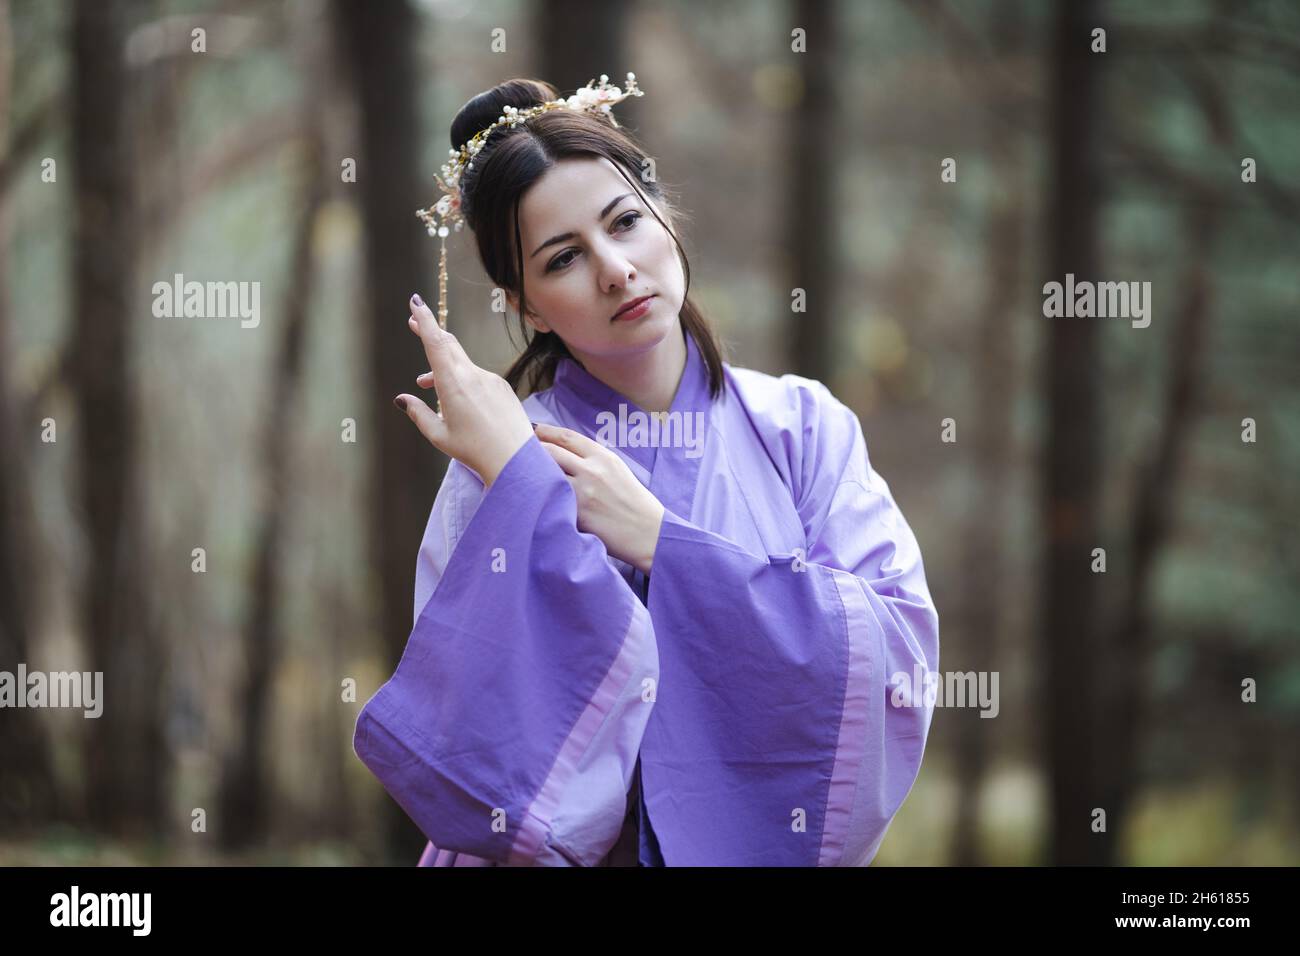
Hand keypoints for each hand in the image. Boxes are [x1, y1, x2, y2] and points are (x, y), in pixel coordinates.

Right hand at [395, 293, 533, 487]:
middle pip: (449, 344)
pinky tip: (460, 400)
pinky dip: (463, 379)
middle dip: (430, 331)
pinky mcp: (502, 387)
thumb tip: (402, 399)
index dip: (424, 320)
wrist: (514, 458)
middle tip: (414, 322)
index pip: (435, 342)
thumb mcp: (438, 435)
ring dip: (443, 367)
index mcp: (453, 383)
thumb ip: (418, 413)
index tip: (415, 302)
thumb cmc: (474, 450)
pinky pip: (478, 376)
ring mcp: (491, 379)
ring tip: (427, 384)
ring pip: (462, 363)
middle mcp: (473, 375)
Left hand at [533, 423, 665, 574]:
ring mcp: (583, 492)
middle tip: (518, 452)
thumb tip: (566, 455)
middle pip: (550, 451)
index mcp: (604, 457)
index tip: (532, 431)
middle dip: (531, 449)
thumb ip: (595, 461)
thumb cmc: (635, 504)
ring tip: (520, 475)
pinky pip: (550, 499)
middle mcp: (592, 470)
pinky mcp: (577, 513)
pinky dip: (538, 496)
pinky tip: (529, 498)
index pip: (566, 437)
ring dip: (531, 473)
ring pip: (546, 474)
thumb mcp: (619, 472)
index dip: (545, 431)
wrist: (649, 533)